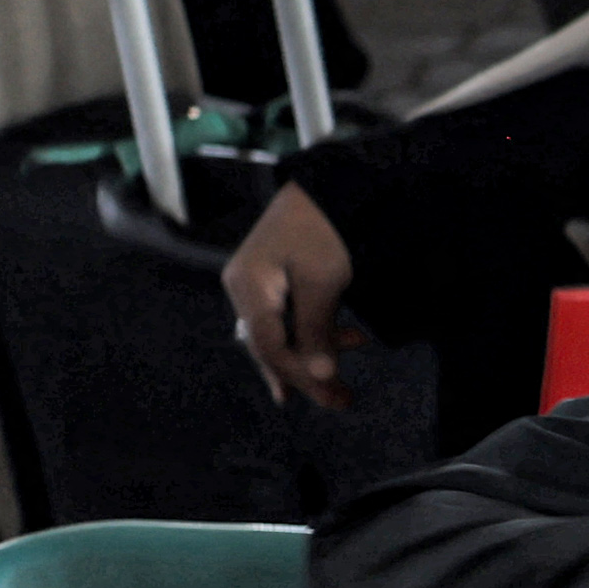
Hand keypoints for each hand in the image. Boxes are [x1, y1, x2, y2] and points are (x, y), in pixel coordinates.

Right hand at [220, 185, 360, 409]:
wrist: (331, 185)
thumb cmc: (325, 230)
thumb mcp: (324, 283)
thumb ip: (317, 330)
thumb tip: (318, 375)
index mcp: (248, 286)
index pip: (268, 346)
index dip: (298, 375)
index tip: (331, 397)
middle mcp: (244, 286)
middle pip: (269, 345)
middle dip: (304, 374)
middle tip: (341, 402)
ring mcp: (257, 282)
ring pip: (280, 335)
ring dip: (312, 357)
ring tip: (344, 380)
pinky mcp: (276, 278)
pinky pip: (288, 318)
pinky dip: (313, 336)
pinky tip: (341, 344)